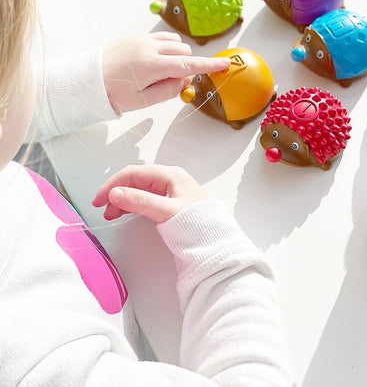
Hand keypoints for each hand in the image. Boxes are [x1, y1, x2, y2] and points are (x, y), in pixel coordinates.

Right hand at [92, 164, 207, 222]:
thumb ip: (141, 202)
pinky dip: (133, 205)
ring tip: (112, 214)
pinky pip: (146, 199)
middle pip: (136, 180)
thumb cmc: (200, 224)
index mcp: (170, 176)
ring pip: (140, 190)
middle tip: (103, 208)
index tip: (99, 199)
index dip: (113, 184)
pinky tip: (126, 213)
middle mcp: (170, 180)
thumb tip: (115, 193)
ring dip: (123, 200)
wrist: (218, 242)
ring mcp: (171, 192)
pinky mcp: (171, 204)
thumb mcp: (167, 212)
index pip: (134, 173)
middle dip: (117, 192)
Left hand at [102, 32, 230, 112]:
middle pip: (183, 50)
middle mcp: (148, 47)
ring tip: (161, 70)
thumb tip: (186, 78)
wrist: (86, 82)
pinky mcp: (134, 36)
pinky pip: (160, 37)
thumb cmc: (113, 94)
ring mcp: (140, 39)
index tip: (224, 64)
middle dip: (186, 64)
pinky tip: (153, 61)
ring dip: (176, 54)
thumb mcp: (143, 101)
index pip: (189, 64)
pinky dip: (165, 47)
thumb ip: (169, 89)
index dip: (209, 65)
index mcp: (151, 66)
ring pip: (174, 41)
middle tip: (172, 81)